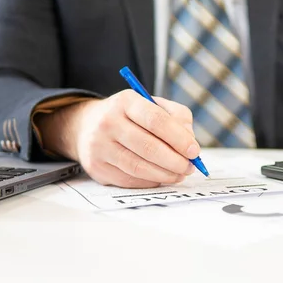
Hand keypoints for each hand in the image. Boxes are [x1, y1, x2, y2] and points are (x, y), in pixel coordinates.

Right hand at [36, 90, 199, 187]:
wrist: (87, 126)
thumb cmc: (130, 116)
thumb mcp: (152, 105)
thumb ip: (177, 117)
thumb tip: (190, 142)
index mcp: (126, 101)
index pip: (156, 120)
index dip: (178, 138)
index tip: (194, 151)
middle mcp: (108, 122)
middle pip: (148, 147)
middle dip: (175, 161)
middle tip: (189, 168)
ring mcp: (99, 146)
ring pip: (138, 167)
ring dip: (165, 174)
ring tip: (179, 174)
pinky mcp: (96, 167)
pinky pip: (129, 180)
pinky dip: (150, 181)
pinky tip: (161, 177)